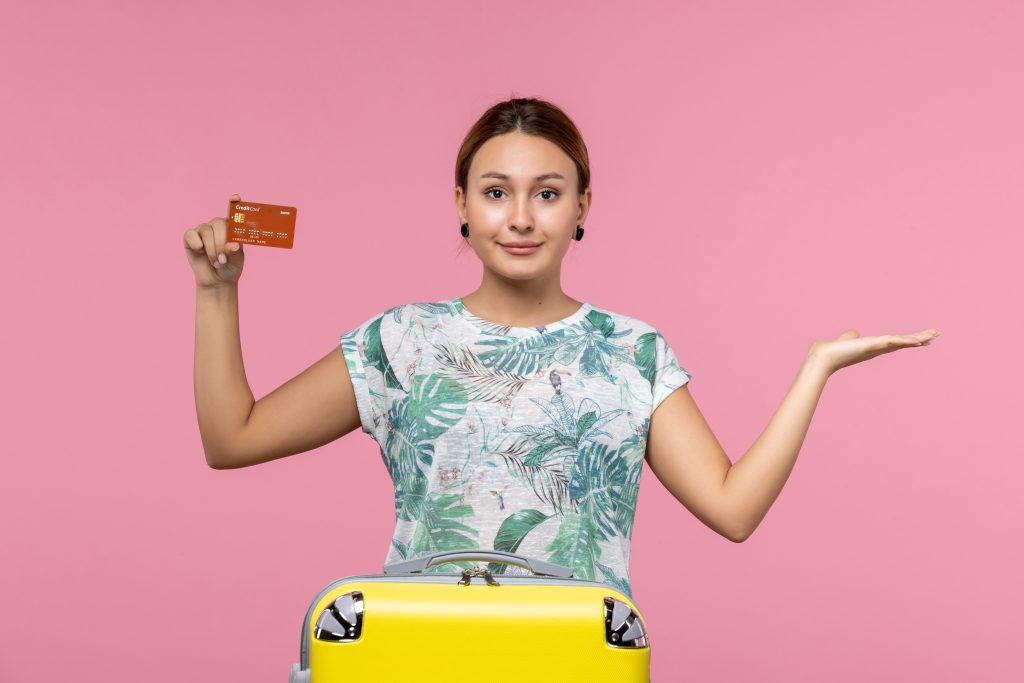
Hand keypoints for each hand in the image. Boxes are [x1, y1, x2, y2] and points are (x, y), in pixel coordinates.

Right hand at [183, 193, 245, 288]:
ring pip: (206, 231)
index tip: (236, 197)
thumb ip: (235, 252)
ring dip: (211, 249)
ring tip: (216, 262)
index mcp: (232, 227)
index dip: (234, 203)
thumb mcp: (236, 261)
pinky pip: (191, 235)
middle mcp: (218, 225)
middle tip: (223, 259)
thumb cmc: (229, 267)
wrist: (216, 280)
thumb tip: (233, 245)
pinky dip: (197, 245)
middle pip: (218, 224)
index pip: (233, 212)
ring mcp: (204, 229)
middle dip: (221, 243)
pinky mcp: (190, 236)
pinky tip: (200, 252)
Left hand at [809, 328, 939, 374]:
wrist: (823, 357)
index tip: (921, 338)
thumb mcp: (845, 340)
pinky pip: (893, 341)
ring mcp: (877, 347)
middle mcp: (878, 348)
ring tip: (933, 334)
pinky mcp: (873, 344)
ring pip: (902, 341)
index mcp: (874, 346)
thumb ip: (850, 337)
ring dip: (918, 337)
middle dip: (919, 338)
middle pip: (903, 342)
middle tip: (936, 334)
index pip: (895, 342)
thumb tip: (853, 334)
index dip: (908, 340)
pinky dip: (905, 340)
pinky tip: (918, 339)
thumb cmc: (832, 351)